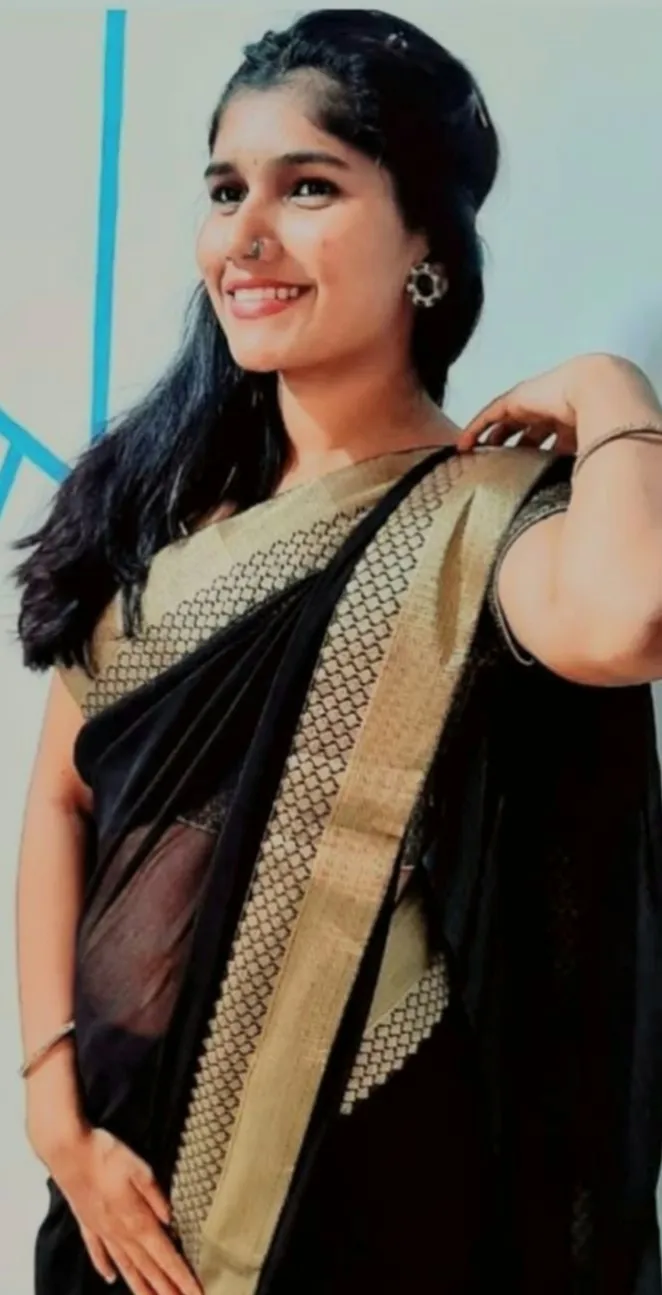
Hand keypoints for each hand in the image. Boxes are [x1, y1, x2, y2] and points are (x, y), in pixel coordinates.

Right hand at [41, 1122, 200, 1294]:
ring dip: (140, 1286)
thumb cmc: (106, 1154)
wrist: (68, 1151)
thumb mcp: (140, 1169)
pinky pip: (98, 1251)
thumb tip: (171, 1220)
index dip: (182, 1276)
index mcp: (137, 1220)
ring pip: (125, 1266)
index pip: (165, 1256)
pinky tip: (110, 1278)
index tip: (196, 1292)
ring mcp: (101, 1230)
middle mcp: (120, 1233)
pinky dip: (104, 1266)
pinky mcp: (87, 1223)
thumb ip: (156, 1196)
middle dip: (166, 1289)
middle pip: (147, 1267)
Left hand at [456, 353, 657, 456]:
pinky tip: (463, 445)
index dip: (533, 455)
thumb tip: (571, 503)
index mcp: (569, 423)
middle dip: (509, 447)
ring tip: (474, 456)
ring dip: (490, 439)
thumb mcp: (586, 453)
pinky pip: (490, 414)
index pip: (547, 440)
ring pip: (505, 423)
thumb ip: (574, 472)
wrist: (600, 394)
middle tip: (494, 466)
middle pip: (525, 431)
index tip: (522, 473)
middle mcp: (550, 411)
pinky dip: (476, 428)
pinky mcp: (516, 397)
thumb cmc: (601, 426)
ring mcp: (533, 401)